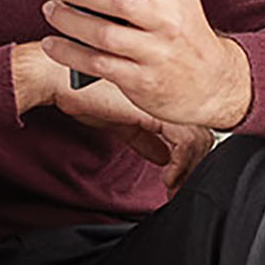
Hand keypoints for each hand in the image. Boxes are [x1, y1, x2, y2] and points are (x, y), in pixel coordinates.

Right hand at [15, 42, 215, 193]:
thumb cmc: (83, 92)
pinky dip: (180, 166)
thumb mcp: (122, 120)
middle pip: (204, 132)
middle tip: (181, 187)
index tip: (183, 177)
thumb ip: (146, 137)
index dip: (194, 155)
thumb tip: (164, 156)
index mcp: (164, 94)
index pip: (196, 125)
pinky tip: (168, 178)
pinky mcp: (155, 111)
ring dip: (189, 169)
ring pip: (199, 138)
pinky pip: (184, 143)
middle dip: (196, 165)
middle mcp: (170, 94)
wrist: (60, 77)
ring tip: (175, 187)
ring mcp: (165, 100)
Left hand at [40, 0, 252, 129]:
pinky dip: (70, 54)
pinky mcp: (139, 80)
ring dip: (69, 21)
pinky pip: (98, 65)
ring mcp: (152, 52)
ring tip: (50, 9)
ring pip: (102, 34)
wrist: (213, 85)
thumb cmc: (189, 27)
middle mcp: (163, 18)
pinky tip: (52, 43)